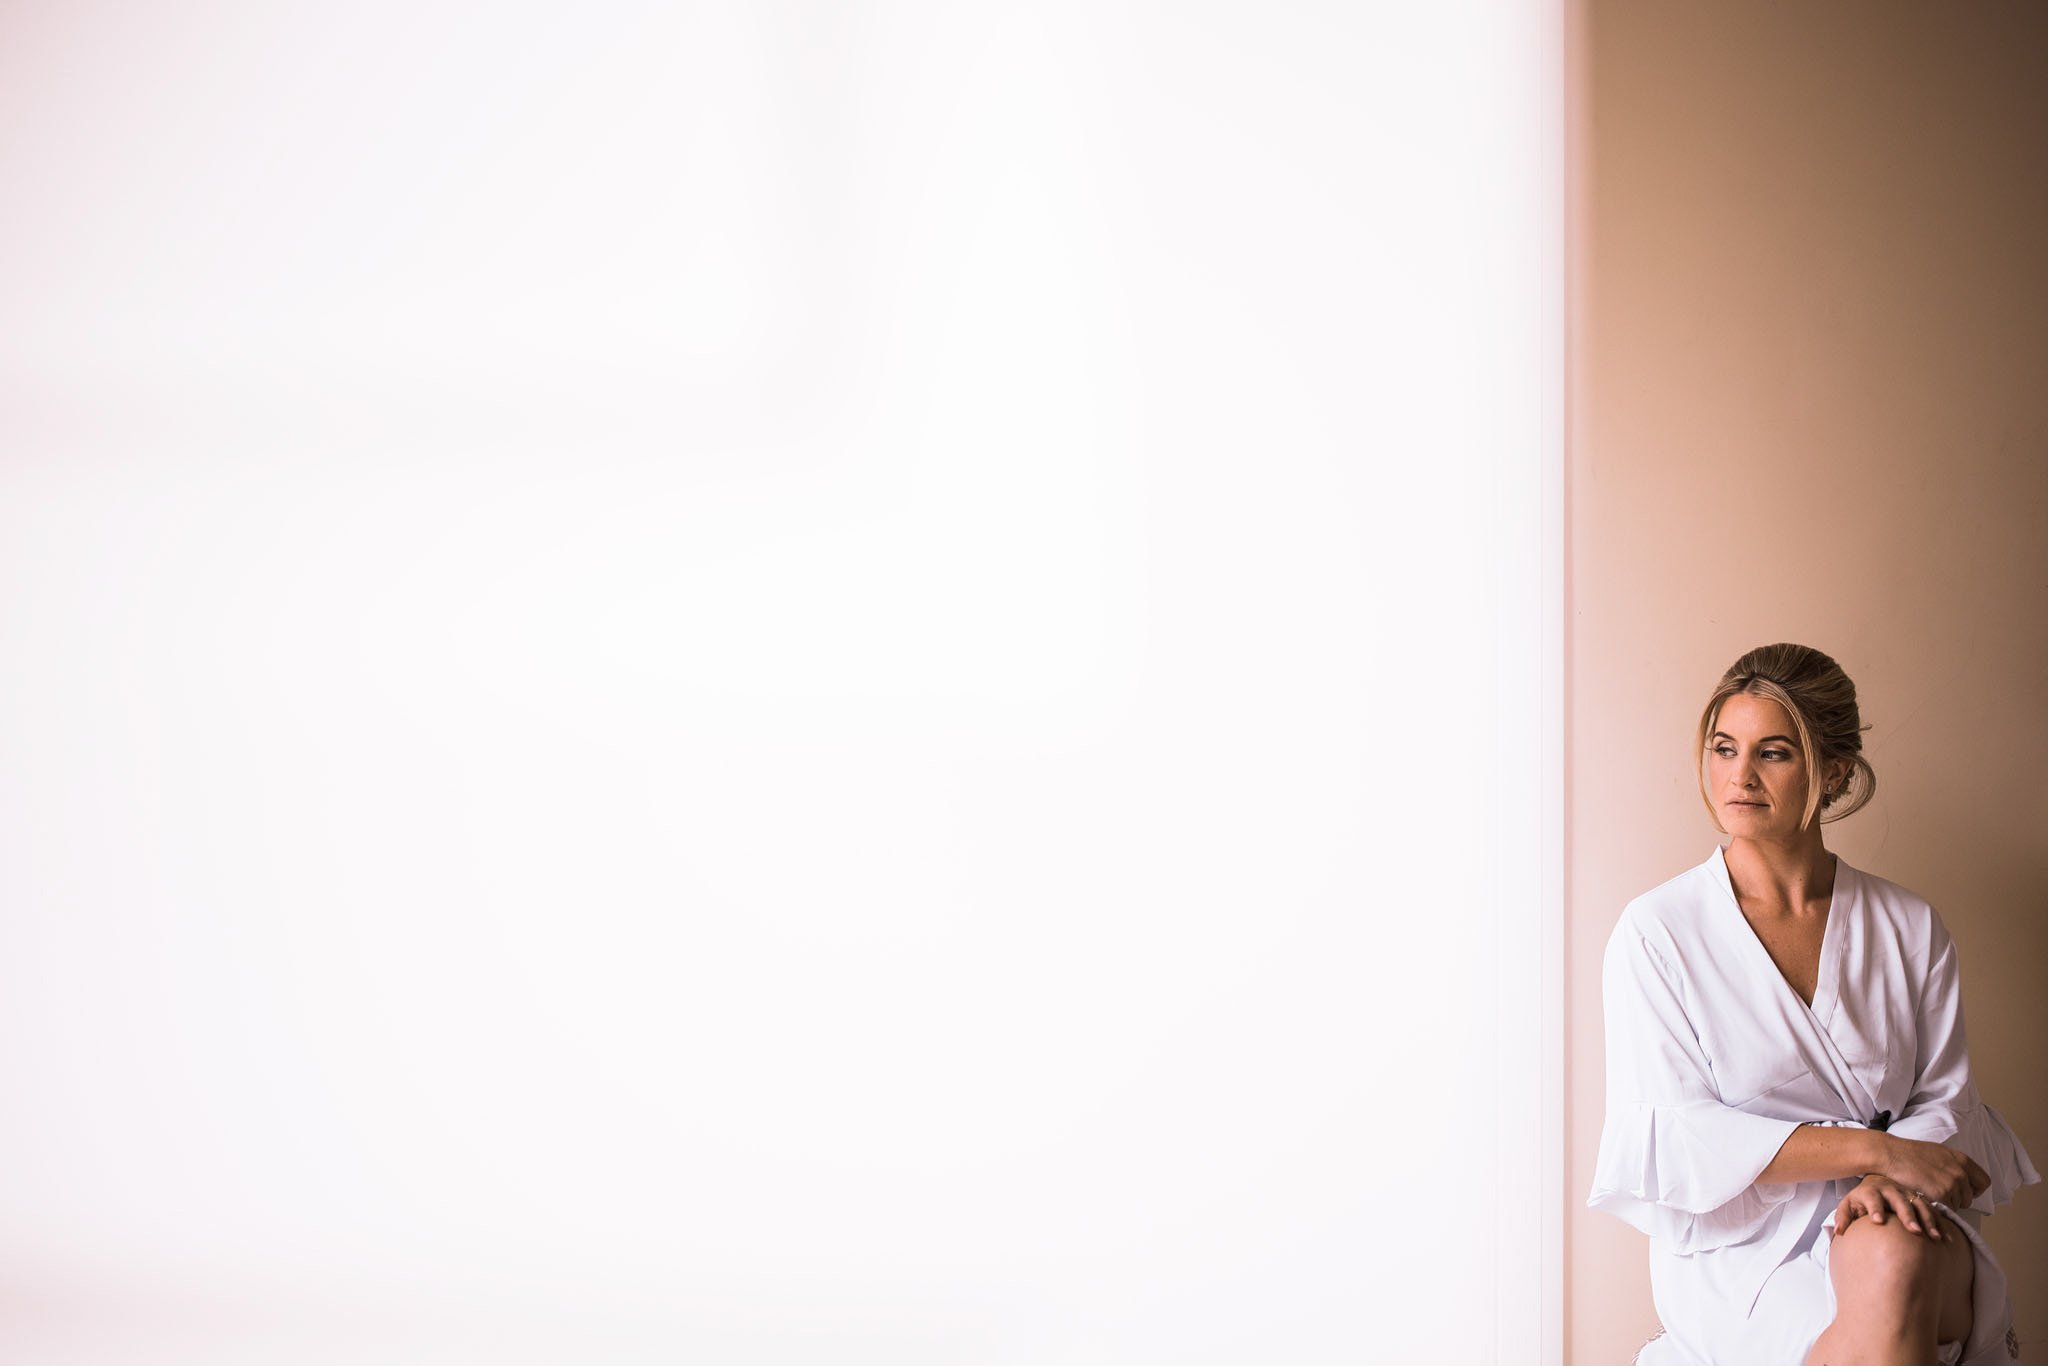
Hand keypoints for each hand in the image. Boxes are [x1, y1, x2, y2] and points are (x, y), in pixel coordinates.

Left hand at [1832, 1173, 1947, 1239]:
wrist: (1878, 1183)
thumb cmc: (1862, 1199)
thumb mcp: (1849, 1204)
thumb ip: (1843, 1217)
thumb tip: (1839, 1231)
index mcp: (1871, 1190)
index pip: (1872, 1197)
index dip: (1875, 1208)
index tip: (1878, 1221)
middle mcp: (1891, 1190)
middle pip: (1899, 1201)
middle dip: (1907, 1215)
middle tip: (1913, 1230)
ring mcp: (1907, 1193)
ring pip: (1920, 1205)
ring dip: (1928, 1220)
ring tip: (1934, 1237)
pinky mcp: (1919, 1200)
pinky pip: (1932, 1211)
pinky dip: (1940, 1224)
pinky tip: (1945, 1239)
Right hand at [1878, 1135, 1990, 1208]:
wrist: (1890, 1154)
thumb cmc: (1909, 1153)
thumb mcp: (1938, 1152)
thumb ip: (1954, 1164)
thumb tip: (1963, 1176)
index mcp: (1962, 1160)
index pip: (1984, 1182)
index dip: (1974, 1189)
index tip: (1962, 1190)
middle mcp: (1960, 1172)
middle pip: (1969, 1197)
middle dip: (1957, 1199)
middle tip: (1941, 1195)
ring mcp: (1951, 1183)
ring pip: (1957, 1205)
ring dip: (1945, 1203)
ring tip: (1929, 1195)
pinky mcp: (1940, 1194)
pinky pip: (1946, 1209)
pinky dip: (1937, 1207)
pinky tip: (1925, 1198)